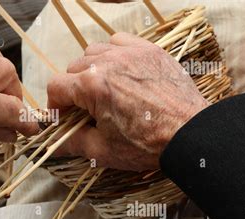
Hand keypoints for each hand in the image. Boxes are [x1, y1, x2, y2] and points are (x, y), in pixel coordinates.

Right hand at [47, 32, 208, 170]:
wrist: (191, 135)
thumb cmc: (147, 144)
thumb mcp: (102, 150)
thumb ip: (71, 143)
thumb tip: (53, 145)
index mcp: (92, 86)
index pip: (56, 86)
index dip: (55, 105)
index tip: (63, 117)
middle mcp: (107, 62)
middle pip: (73, 68)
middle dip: (73, 89)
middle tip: (85, 109)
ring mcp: (130, 52)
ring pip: (94, 51)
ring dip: (91, 69)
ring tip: (103, 89)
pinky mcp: (149, 50)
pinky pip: (119, 41)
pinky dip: (113, 52)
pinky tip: (120, 71)